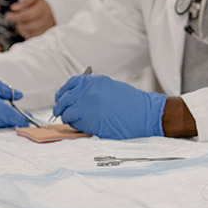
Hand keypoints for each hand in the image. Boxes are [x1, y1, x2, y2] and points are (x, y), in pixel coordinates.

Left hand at [6, 0, 55, 38]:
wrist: (61, 5)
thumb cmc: (45, 1)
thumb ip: (25, 2)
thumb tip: (13, 8)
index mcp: (43, 9)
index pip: (26, 16)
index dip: (14, 17)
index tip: (7, 15)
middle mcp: (47, 19)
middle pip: (28, 27)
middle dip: (19, 24)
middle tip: (15, 19)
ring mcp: (49, 27)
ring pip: (32, 34)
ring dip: (23, 30)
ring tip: (21, 24)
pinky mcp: (49, 33)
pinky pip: (37, 38)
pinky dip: (29, 35)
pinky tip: (26, 29)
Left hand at [52, 74, 166, 139]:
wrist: (146, 114)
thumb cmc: (133, 104)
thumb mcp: (112, 88)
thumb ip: (94, 89)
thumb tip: (78, 96)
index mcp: (95, 81)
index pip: (70, 84)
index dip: (63, 92)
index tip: (61, 97)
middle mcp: (89, 91)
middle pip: (64, 99)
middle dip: (61, 107)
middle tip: (61, 112)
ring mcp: (87, 105)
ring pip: (67, 113)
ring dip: (69, 118)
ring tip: (76, 121)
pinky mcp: (89, 120)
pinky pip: (74, 124)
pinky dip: (76, 126)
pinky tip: (84, 126)